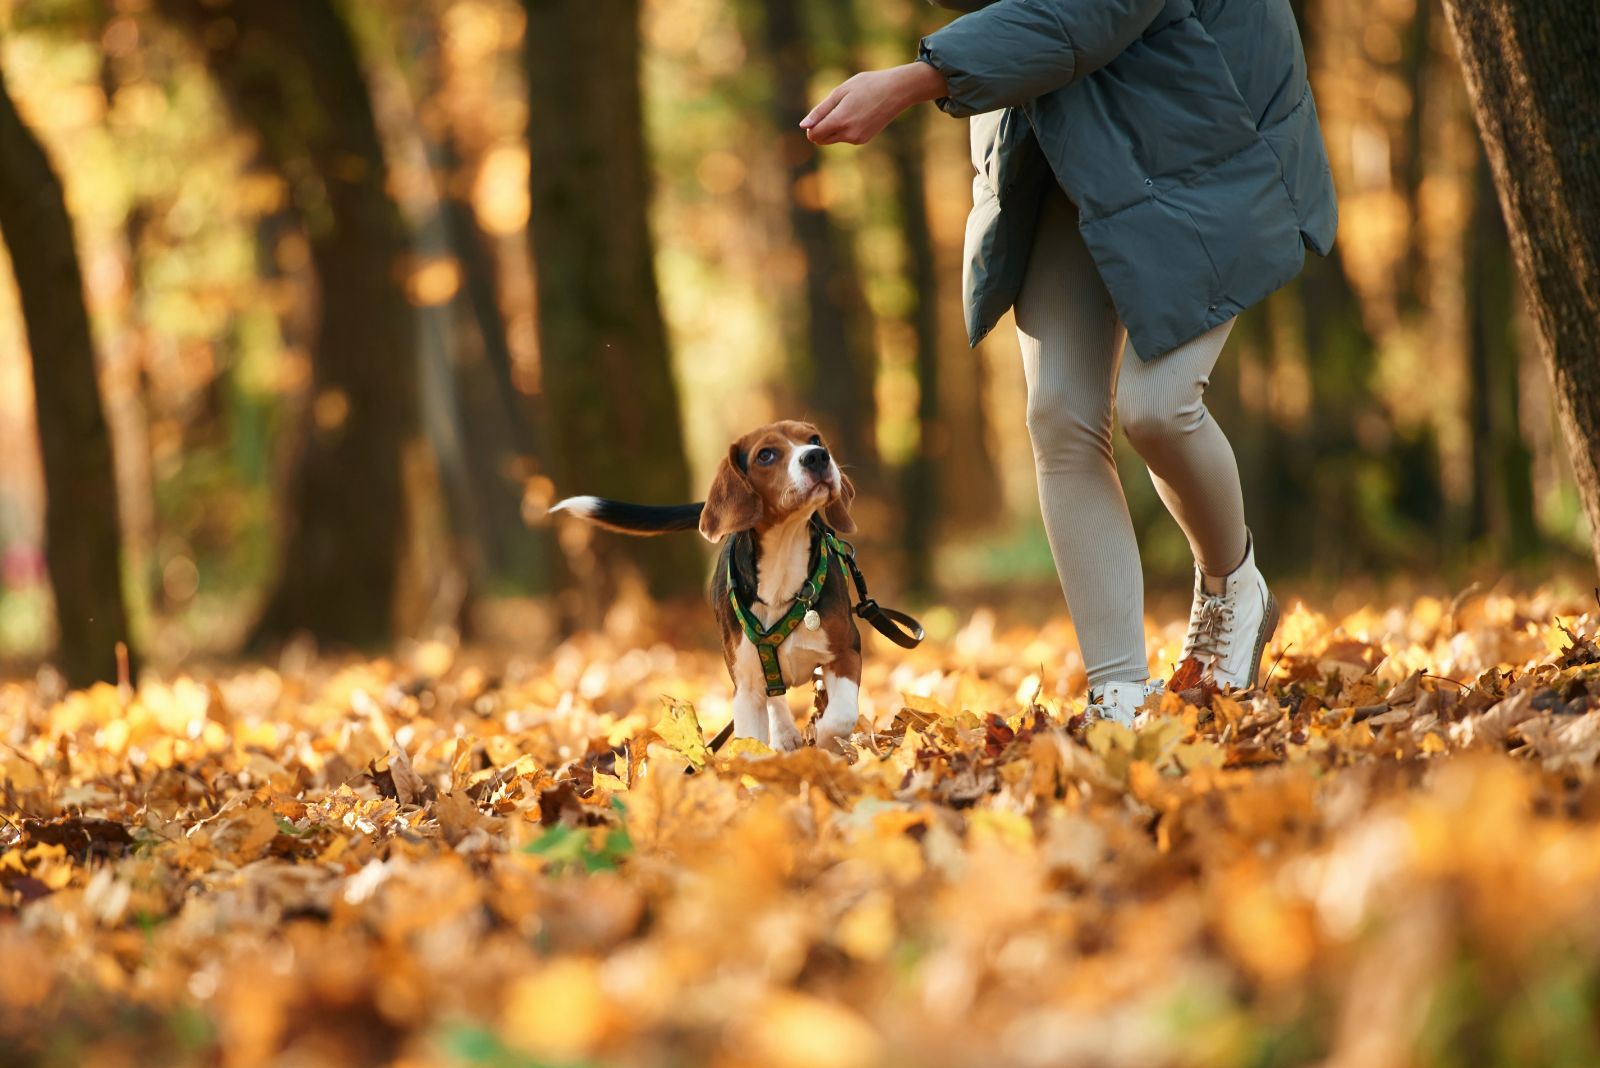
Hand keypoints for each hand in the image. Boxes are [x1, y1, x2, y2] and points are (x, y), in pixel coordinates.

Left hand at [800, 62, 948, 145]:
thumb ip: (820, 110)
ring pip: (833, 139)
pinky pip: (845, 138)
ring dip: (833, 128)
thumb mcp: (840, 92)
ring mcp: (857, 139)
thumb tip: (803, 126)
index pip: (814, 134)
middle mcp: (848, 134)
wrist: (897, 91)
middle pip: (821, 140)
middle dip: (820, 128)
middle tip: (832, 109)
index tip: (818, 114)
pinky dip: (845, 129)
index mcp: (840, 120)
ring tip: (849, 108)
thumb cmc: (867, 85)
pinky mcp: (864, 140)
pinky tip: (858, 113)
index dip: (811, 126)